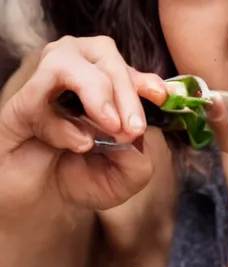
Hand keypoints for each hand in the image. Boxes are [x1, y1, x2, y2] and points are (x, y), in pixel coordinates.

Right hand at [0, 36, 167, 211]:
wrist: (39, 202)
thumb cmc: (81, 181)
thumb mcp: (124, 178)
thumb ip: (139, 159)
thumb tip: (132, 136)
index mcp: (102, 88)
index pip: (123, 66)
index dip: (144, 78)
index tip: (160, 96)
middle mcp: (71, 79)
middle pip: (100, 52)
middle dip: (126, 87)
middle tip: (134, 127)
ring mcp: (41, 90)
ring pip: (65, 58)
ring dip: (96, 89)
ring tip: (112, 125)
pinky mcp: (16, 109)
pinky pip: (37, 101)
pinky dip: (63, 124)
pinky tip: (78, 145)